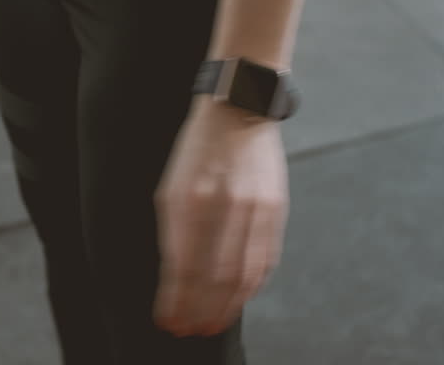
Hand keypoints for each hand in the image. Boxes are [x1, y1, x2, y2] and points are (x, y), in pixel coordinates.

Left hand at [154, 97, 288, 336]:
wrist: (239, 112)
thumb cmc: (197, 151)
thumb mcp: (170, 187)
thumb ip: (174, 231)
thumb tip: (175, 278)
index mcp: (190, 201)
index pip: (183, 267)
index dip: (176, 301)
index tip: (168, 321)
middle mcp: (225, 208)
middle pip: (214, 279)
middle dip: (199, 311)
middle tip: (189, 330)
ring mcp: (255, 211)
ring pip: (243, 275)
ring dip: (225, 307)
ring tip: (211, 324)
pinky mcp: (276, 211)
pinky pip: (264, 260)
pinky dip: (249, 287)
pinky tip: (237, 300)